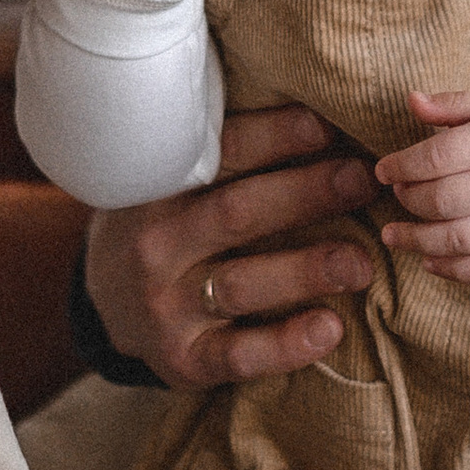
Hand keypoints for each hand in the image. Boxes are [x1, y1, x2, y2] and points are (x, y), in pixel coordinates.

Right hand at [86, 107, 382, 385]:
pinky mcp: (184, 359)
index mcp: (159, 187)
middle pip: (237, 213)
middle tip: (363, 180)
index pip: (220, 153)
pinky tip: (330, 328)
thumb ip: (225, 152)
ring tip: (361, 263)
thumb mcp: (174, 179)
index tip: (328, 125)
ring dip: (307, 270)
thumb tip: (320, 110)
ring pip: (240, 284)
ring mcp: (167, 306)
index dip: (276, 136)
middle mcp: (157, 244)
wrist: (105, 302)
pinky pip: (238, 355)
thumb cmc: (167, 223)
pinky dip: (286, 343)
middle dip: (306, 193)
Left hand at [376, 89, 469, 274]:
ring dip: (417, 241)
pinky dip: (452, 271)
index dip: (402, 165)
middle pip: (442, 200)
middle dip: (409, 199)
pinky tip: (428, 261)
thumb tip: (410, 100)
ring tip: (392, 235)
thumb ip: (453, 104)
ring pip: (457, 240)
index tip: (383, 170)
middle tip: (398, 193)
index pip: (438, 157)